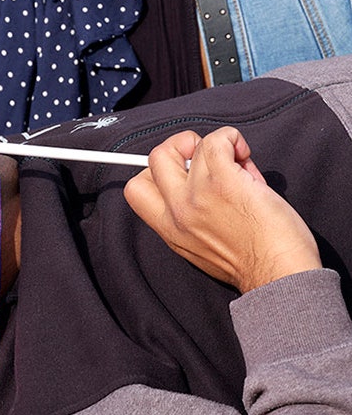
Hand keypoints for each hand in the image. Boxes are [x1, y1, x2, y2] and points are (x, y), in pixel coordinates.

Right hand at [123, 127, 320, 292]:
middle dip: (179, 149)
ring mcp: (196, 195)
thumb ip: (191, 218)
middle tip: (204, 161)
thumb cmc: (256, 264)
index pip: (137, 189)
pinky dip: (232, 139)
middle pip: (154, 158)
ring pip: (190, 145)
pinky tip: (244, 155)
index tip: (180, 171)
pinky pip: (218, 140)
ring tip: (238, 165)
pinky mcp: (222, 182)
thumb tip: (202, 182)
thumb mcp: (203, 248)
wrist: (278, 275)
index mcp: (169, 229)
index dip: (156, 172)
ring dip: (217, 147)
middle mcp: (176, 211)